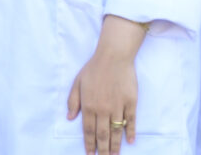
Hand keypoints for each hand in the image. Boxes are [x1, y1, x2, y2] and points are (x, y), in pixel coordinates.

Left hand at [66, 15, 145, 154]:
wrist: (114, 55)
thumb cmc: (94, 68)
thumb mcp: (77, 82)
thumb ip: (72, 100)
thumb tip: (69, 117)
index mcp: (89, 105)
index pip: (88, 130)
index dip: (89, 144)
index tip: (90, 154)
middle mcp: (103, 109)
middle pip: (102, 135)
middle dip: (102, 150)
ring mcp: (117, 106)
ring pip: (116, 131)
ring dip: (115, 146)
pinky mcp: (130, 102)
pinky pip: (130, 121)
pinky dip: (130, 132)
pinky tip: (130, 141)